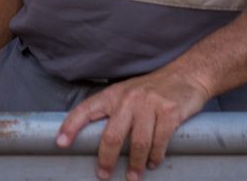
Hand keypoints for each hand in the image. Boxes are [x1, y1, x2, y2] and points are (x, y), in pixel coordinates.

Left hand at [55, 70, 210, 180]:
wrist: (186, 75)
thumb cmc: (151, 89)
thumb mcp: (127, 93)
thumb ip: (112, 111)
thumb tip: (93, 138)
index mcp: (113, 94)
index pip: (86, 110)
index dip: (71, 126)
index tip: (60, 143)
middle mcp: (129, 98)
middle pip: (112, 135)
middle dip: (106, 159)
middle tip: (103, 174)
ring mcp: (149, 105)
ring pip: (137, 144)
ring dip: (135, 165)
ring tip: (133, 177)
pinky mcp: (169, 112)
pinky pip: (159, 142)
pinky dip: (155, 157)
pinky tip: (152, 163)